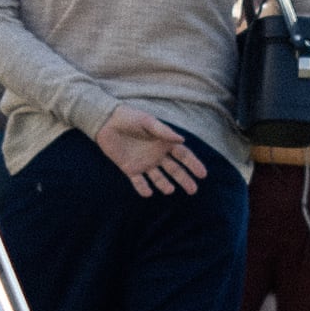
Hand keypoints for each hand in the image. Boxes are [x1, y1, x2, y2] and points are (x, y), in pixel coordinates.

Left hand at [92, 105, 209, 195]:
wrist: (106, 122)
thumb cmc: (130, 117)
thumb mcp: (148, 122)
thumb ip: (164, 131)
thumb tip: (182, 140)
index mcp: (164, 143)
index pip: (183, 156)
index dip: (193, 164)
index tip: (203, 174)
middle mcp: (157, 155)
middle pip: (174, 170)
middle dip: (184, 179)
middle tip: (193, 190)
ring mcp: (144, 163)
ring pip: (159, 178)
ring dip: (165, 185)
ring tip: (170, 191)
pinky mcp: (130, 169)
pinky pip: (139, 182)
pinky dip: (143, 188)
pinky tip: (148, 193)